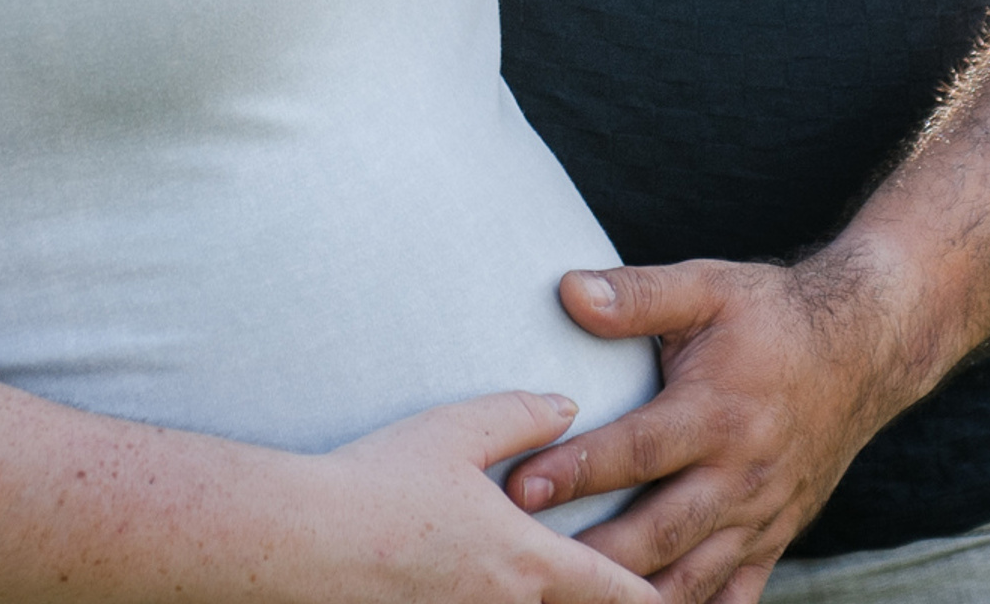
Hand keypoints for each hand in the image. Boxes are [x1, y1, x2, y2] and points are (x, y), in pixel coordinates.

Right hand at [305, 391, 663, 603]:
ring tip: (551, 586)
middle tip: (646, 590)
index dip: (654, 600)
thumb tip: (570, 405)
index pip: (616, 592)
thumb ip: (522, 415)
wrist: (308, 541)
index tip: (680, 599)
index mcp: (529, 559)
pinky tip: (484, 586)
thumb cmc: (384, 480)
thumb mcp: (458, 429)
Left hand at [507, 258, 914, 603]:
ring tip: (575, 601)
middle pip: (660, 531)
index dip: (578, 470)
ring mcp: (761, 516)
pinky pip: (735, 596)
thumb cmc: (770, 314)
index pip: (638, 450)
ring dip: (635, 597)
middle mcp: (741, 475)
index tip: (520, 487)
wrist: (861, 349)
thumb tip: (568, 291)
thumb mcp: (706, 287)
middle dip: (593, 554)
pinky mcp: (775, 538)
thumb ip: (638, 294)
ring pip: (692, 578)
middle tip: (530, 560)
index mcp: (718, 413)